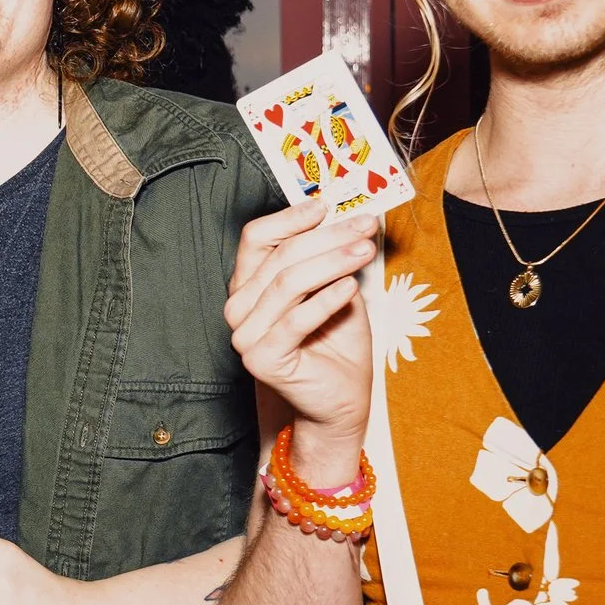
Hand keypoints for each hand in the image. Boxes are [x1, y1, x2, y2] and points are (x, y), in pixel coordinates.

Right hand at [225, 202, 376, 472]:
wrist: (341, 399)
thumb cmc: (337, 343)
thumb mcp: (335, 287)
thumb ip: (329, 257)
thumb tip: (348, 216)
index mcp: (249, 285)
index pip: (256, 239)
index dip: (290, 218)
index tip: (328, 206)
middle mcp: (239, 307)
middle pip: (279, 257)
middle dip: (326, 237)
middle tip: (364, 225)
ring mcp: (245, 335)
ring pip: (288, 283)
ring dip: (332, 262)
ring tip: (365, 251)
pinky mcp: (262, 359)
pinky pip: (296, 319)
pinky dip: (326, 299)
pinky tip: (351, 286)